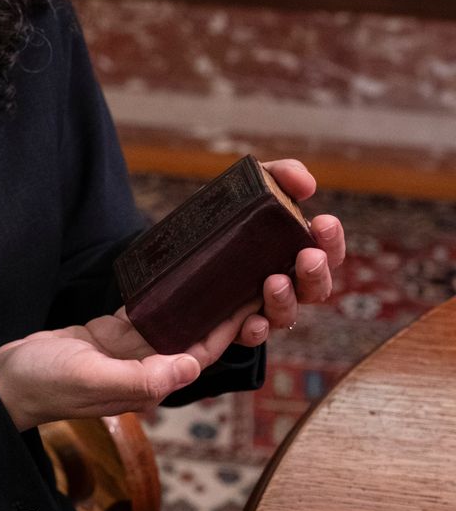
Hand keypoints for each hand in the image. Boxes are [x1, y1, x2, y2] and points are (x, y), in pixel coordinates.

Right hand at [0, 296, 266, 428]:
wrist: (7, 382)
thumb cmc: (45, 385)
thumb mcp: (90, 378)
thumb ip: (138, 377)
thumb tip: (190, 367)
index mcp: (149, 383)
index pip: (201, 352)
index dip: (229, 327)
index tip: (253, 297)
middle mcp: (146, 368)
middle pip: (193, 335)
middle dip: (220, 310)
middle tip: (245, 274)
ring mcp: (128, 352)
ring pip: (173, 321)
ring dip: (197, 299)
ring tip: (220, 268)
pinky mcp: (109, 335)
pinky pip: (144, 311)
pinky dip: (161, 293)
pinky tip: (175, 272)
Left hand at [236, 158, 345, 346]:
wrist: (177, 249)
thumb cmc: (228, 216)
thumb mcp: (250, 189)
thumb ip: (280, 175)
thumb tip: (306, 183)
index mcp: (295, 250)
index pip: (327, 251)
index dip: (332, 240)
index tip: (323, 221)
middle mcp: (287, 283)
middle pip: (316, 289)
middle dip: (316, 273)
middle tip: (308, 257)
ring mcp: (261, 306)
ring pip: (286, 314)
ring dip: (285, 300)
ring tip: (274, 282)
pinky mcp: (233, 324)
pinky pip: (250, 335)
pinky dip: (254, 330)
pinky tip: (250, 321)